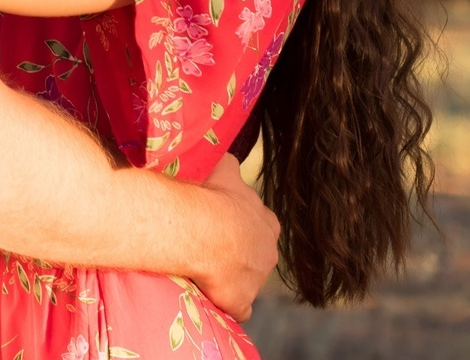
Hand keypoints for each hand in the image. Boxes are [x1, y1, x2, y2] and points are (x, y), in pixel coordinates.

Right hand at [190, 153, 279, 320]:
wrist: (202, 229)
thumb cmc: (211, 195)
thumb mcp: (222, 168)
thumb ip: (229, 167)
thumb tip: (228, 160)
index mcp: (267, 221)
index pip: (259, 225)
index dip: (240, 225)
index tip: (220, 223)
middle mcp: (268, 251)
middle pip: (256, 255)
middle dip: (238, 253)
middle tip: (209, 246)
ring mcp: (257, 280)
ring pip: (245, 281)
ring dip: (229, 278)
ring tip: (201, 269)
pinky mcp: (241, 301)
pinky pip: (236, 308)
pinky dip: (226, 305)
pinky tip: (208, 297)